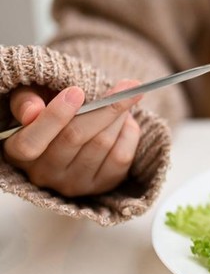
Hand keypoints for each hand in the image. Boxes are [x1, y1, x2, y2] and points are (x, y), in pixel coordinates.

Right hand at [3, 80, 142, 196]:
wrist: (70, 139)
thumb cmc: (48, 116)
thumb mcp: (31, 102)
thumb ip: (26, 101)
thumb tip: (32, 111)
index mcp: (18, 152)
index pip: (31, 142)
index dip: (54, 116)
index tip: (76, 91)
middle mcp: (43, 173)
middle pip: (75, 137)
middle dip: (103, 108)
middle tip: (125, 87)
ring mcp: (73, 184)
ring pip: (102, 143)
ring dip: (119, 117)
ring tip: (124, 100)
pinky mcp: (100, 186)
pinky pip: (121, 157)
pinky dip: (129, 133)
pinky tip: (126, 121)